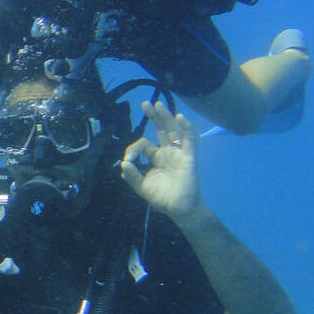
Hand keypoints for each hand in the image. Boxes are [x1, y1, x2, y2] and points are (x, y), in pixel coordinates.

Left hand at [120, 101, 203, 219]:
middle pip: (161, 129)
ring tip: (158, 104)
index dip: (134, 148)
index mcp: (156, 158)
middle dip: (154, 117)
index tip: (127, 159)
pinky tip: (180, 118)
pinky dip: (186, 128)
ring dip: (167, 117)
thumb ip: (132, 176)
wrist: (179, 209)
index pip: (144, 144)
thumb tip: (123, 163)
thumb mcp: (141, 187)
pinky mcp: (189, 157)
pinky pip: (190, 140)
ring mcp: (179, 153)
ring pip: (174, 130)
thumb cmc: (161, 198)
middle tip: (146, 104)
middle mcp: (168, 152)